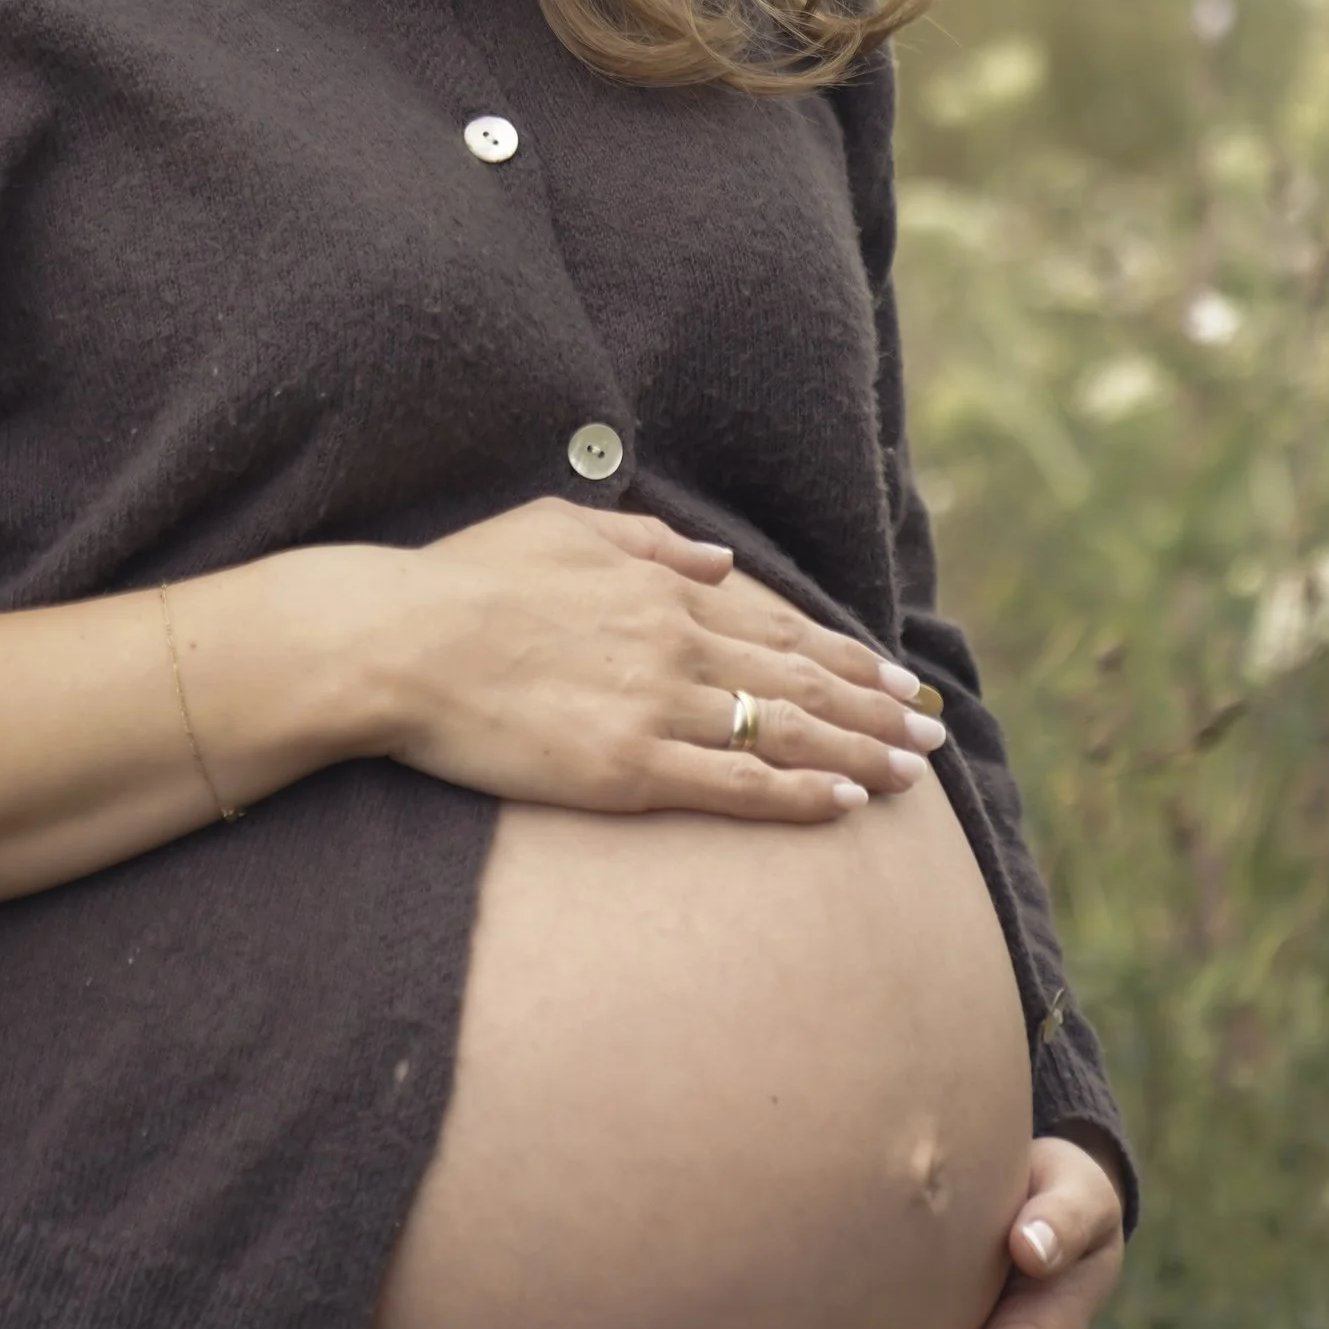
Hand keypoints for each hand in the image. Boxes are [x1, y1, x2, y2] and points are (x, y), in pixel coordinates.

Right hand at [370, 498, 947, 825]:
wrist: (397, 641)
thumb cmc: (462, 579)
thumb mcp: (558, 525)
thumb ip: (645, 540)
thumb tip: (715, 559)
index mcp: (660, 587)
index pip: (779, 627)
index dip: (847, 655)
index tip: (895, 676)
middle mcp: (675, 642)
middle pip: (801, 681)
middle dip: (876, 708)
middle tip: (931, 732)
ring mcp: (654, 707)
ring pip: (783, 733)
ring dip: (857, 752)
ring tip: (910, 774)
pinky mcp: (626, 767)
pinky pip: (732, 786)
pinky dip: (796, 794)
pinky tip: (843, 803)